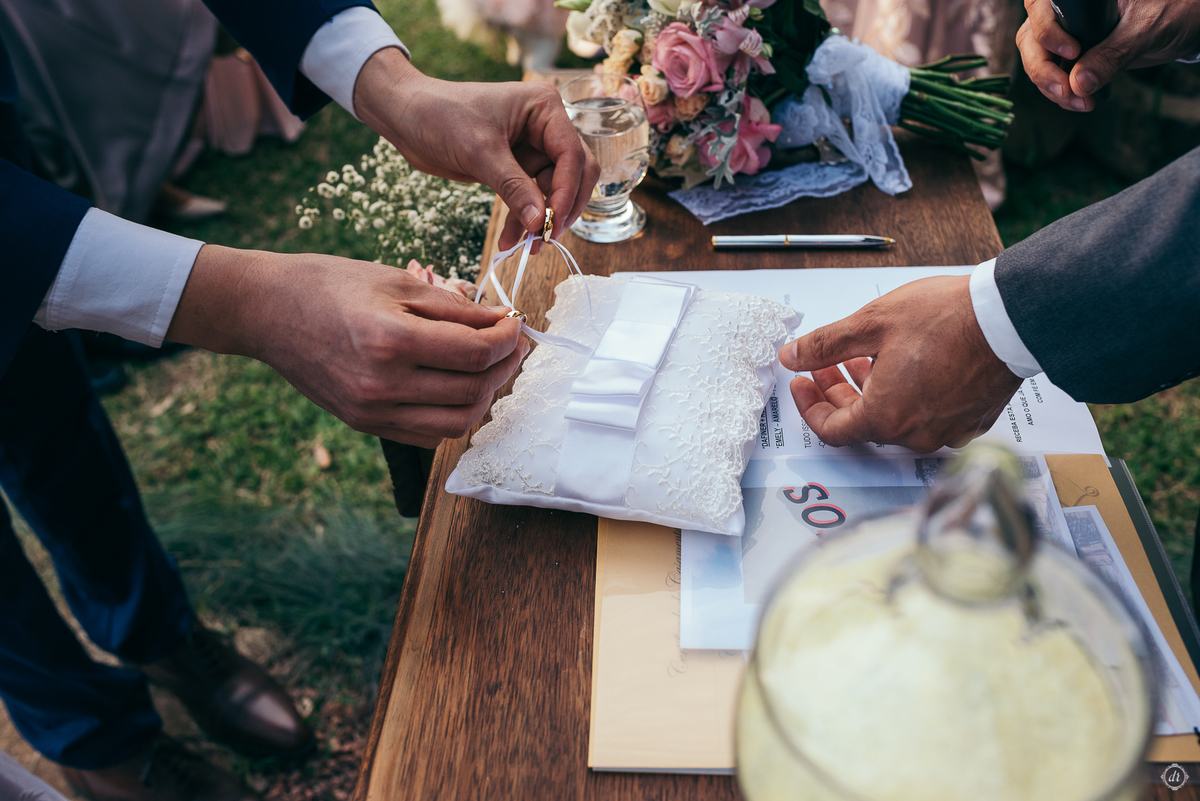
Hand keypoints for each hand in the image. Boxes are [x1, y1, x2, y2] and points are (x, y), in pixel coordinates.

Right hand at [166, 245, 527, 446]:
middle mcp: (382, 385)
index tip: (515, 322)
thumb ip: (454, 306)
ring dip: (484, 396)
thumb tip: (501, 321)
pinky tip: (456, 385)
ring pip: (456, 423)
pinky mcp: (365, 424)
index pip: (476, 353)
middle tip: (511, 344)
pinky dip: (453, 414)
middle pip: (473, 392)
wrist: (266, 311)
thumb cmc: (329, 285)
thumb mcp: (396, 280)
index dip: (508, 339)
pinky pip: (429, 434)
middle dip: (503, 367)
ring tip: (489, 366)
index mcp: (391, 341)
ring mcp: (372, 411)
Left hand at [353, 48, 599, 251]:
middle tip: (546, 238)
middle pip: (574, 174)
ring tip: (526, 248)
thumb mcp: (479, 151)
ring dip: (540, 220)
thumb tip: (540, 223)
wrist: (406, 116)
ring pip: (552, 192)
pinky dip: (521, 219)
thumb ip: (513, 187)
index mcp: (544, 108)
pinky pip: (529, 198)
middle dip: (561, 208)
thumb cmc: (440, 116)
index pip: (572, 155)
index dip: (567, 192)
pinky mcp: (516, 167)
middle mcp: (545, 126)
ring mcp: (532, 148)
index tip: (551, 224)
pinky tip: (509, 240)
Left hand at [778, 276, 1022, 452]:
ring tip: (864, 358)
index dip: (810, 407)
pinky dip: (906, 396)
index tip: (802, 383)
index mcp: (885, 418)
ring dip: (871, 392)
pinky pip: (927, 416)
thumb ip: (824, 345)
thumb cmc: (946, 318)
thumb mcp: (871, 323)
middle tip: (826, 365)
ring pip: (895, 420)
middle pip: (862, 424)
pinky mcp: (971, 421)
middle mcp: (915, 435)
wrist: (1010, 318)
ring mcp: (947, 431)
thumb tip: (792, 356)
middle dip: (838, 394)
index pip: (832, 431)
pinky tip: (904, 365)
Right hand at [1017, 0, 1199, 110]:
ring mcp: (1066, 33)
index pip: (1041, 7)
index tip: (1072, 53)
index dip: (1046, 31)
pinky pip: (1052, 75)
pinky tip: (1082, 101)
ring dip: (1051, 87)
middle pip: (1031, 38)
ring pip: (1036, 60)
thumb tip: (1079, 84)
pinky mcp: (1073, 55)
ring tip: (1081, 102)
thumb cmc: (1173, 11)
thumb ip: (1114, 54)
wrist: (1185, 24)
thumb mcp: (1146, 29)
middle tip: (1066, 91)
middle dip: (1043, 70)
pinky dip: (1063, 93)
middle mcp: (1067, 10)